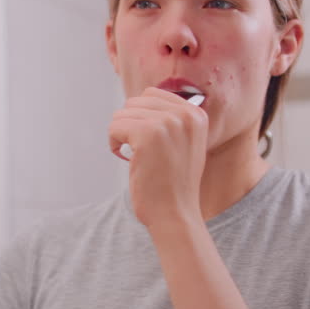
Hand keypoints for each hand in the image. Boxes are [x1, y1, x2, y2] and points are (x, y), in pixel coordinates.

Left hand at [108, 87, 207, 228]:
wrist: (175, 213)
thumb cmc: (173, 184)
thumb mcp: (184, 144)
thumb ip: (171, 120)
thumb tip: (139, 101)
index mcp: (196, 114)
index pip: (152, 94)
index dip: (141, 117)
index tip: (148, 142)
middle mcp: (184, 114)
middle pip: (136, 101)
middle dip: (130, 125)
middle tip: (140, 151)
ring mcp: (167, 123)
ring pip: (122, 113)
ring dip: (121, 134)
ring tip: (135, 156)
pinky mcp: (147, 134)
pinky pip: (114, 126)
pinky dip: (113, 142)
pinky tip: (126, 159)